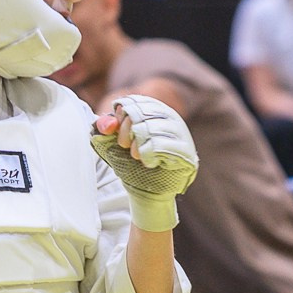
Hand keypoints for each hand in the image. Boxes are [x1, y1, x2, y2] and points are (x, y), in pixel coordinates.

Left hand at [94, 93, 198, 230]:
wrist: (148, 190)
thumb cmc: (131, 162)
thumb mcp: (112, 143)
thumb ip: (105, 127)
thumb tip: (108, 124)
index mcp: (155, 109)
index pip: (135, 101)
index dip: (121, 115)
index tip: (116, 131)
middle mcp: (171, 117)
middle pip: (142, 113)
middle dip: (126, 130)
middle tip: (124, 145)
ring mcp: (181, 134)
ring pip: (151, 129)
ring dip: (137, 145)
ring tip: (136, 156)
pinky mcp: (186, 152)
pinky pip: (161, 146)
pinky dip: (148, 155)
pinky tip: (148, 162)